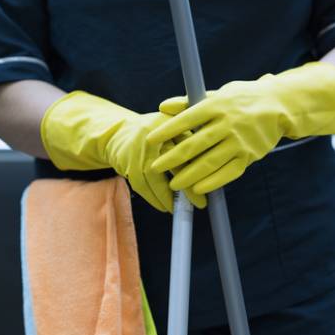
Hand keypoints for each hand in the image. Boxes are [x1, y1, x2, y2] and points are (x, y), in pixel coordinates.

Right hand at [41, 91, 205, 211]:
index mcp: (167, 125)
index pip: (186, 149)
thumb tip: (215, 162)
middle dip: (186, 188)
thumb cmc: (156, 133)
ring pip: (155, 181)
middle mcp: (151, 138)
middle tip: (200, 203)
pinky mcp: (127, 167)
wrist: (119, 133)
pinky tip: (166, 207)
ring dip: (169, 198)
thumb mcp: (173, 126)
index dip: (199, 168)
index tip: (211, 184)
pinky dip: (155, 200)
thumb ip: (192, 137)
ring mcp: (137, 153)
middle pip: (172, 166)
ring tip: (183, 209)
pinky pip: (143, 188)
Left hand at [146, 62, 334, 194]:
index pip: (187, 118)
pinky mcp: (250, 155)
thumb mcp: (217, 94)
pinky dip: (213, 182)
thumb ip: (189, 102)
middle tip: (155, 168)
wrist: (280, 106)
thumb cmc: (243, 99)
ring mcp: (240, 140)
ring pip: (210, 161)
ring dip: (190, 175)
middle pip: (196, 143)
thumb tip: (162, 107)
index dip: (168, 130)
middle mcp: (227, 122)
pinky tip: (198, 188)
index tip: (151, 141)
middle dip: (173, 157)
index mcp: (217, 105)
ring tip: (174, 185)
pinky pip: (229, 172)